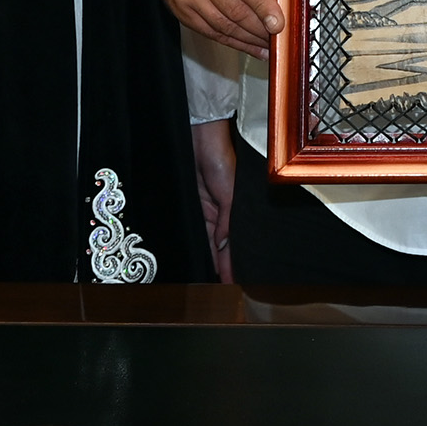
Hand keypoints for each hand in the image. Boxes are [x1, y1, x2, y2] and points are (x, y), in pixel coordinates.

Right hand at [159, 0, 280, 50]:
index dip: (262, 6)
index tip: (278, 23)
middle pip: (233, 8)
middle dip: (260, 28)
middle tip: (278, 36)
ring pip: (222, 25)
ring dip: (249, 39)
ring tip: (267, 43)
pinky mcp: (181, 8)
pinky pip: (210, 32)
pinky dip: (233, 42)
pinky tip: (249, 44)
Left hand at [189, 117, 237, 282]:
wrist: (201, 138)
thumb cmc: (221, 159)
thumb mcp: (230, 192)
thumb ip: (227, 221)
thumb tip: (224, 246)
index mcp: (233, 209)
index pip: (234, 241)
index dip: (234, 261)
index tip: (235, 281)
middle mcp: (219, 212)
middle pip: (220, 245)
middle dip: (221, 264)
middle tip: (221, 287)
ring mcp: (204, 210)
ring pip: (206, 240)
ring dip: (208, 256)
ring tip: (209, 278)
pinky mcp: (190, 205)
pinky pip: (194, 228)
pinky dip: (196, 242)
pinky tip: (195, 255)